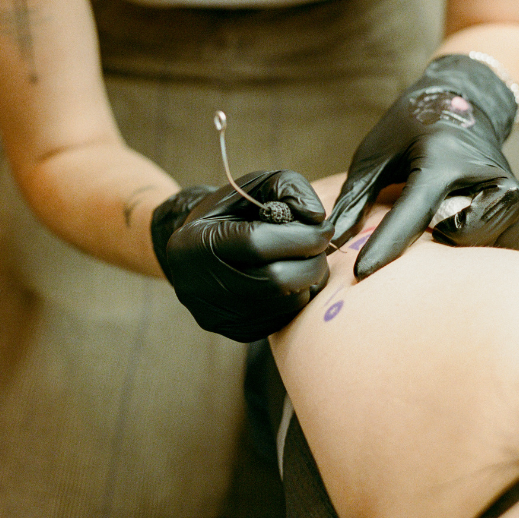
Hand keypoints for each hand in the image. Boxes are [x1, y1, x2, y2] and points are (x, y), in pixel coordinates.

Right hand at [151, 170, 333, 341]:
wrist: (196, 248)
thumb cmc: (228, 212)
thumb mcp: (253, 185)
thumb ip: (288, 187)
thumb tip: (317, 218)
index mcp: (197, 244)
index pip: (257, 244)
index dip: (299, 236)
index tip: (321, 228)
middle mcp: (200, 286)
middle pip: (275, 281)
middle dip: (310, 261)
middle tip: (318, 245)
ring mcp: (219, 315)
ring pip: (286, 304)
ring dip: (309, 279)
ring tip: (304, 258)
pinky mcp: (236, 332)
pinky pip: (284, 318)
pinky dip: (299, 295)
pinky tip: (292, 276)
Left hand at [329, 54, 518, 278]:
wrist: (463, 102)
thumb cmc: (411, 129)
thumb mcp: (375, 154)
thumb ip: (354, 199)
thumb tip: (330, 241)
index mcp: (440, 159)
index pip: (412, 213)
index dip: (385, 246)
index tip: (362, 273)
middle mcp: (483, 174)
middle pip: (465, 233)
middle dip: (441, 241)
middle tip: (430, 226)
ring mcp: (514, 189)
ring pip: (497, 241)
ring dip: (472, 244)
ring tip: (453, 226)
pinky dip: (501, 246)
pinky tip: (480, 234)